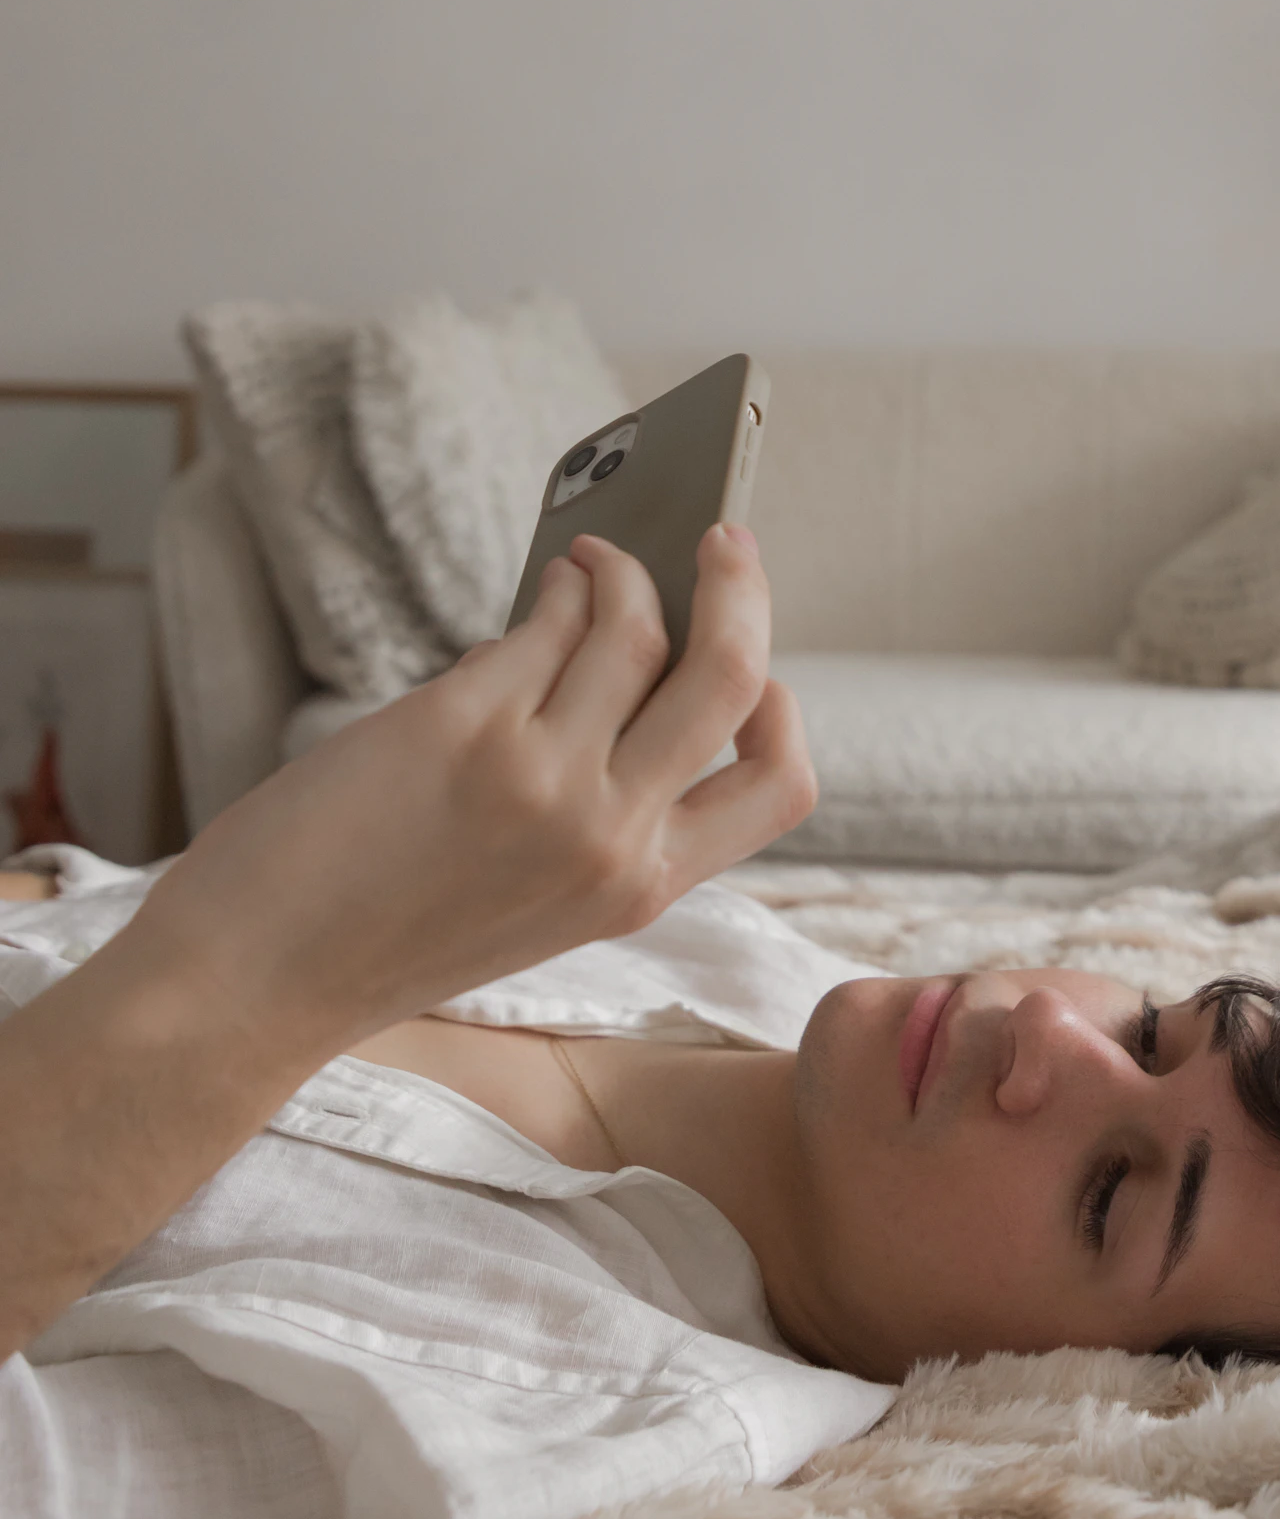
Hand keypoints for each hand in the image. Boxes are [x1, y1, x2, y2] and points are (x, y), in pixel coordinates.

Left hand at [122, 524, 815, 1059]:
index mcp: (642, 888)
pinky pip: (543, 623)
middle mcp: (610, 835)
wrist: (258, 979)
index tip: (758, 669)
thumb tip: (633, 650)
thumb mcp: (541, 902)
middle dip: (743, 587)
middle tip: (722, 540)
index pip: (779, 786)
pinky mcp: (465, 726)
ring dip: (619, 572)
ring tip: (589, 562)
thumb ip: (603, 806)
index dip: (782, 710)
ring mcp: (543, 778)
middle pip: (731, 676)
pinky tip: (541, 585)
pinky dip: (555, 587)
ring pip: (631, 627)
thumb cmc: (384, 933)